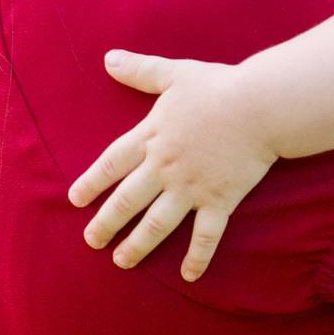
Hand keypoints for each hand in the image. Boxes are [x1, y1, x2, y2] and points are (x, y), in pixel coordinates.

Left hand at [68, 50, 278, 280]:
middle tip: (91, 241)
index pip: (112, 163)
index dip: (92, 181)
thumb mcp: (174, 73)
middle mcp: (165, 167)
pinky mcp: (219, 201)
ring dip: (138, 244)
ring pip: (157, 223)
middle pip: (127, 200)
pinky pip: (205, 236)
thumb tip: (108, 58)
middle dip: (106, 223)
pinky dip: (196, 257)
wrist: (259, 106)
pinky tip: (188, 276)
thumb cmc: (218, 87)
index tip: (75, 200)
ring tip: (122, 261)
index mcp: (152, 137)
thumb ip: (140, 70)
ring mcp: (191, 187)